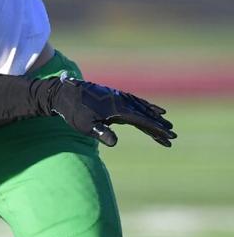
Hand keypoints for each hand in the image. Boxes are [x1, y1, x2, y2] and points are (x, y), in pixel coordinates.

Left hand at [44, 76, 174, 146]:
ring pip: (141, 108)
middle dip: (159, 126)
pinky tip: (151, 110)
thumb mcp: (85, 125)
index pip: (142, 121)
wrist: (64, 92)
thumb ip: (101, 132)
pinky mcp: (114, 96)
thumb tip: (114, 143)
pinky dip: (145, 106)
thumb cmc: (73, 112)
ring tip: (166, 124)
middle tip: (172, 136)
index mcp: (118, 109)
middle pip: (145, 115)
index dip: (156, 129)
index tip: (168, 136)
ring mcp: (118, 97)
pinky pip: (134, 102)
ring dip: (154, 117)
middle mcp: (122, 101)